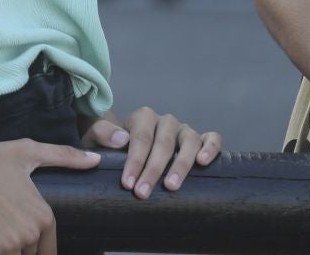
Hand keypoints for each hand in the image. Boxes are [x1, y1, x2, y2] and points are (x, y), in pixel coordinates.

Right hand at [0, 134, 100, 254]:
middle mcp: (32, 233)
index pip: (47, 251)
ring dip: (4, 253)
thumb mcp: (27, 151)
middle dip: (17, 251)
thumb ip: (64, 156)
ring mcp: (10, 243)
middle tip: (0, 231)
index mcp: (45, 216)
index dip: (32, 249)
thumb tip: (95, 159)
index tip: (15, 239)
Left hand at [83, 108, 221, 198]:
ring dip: (181, 165)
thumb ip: (102, 133)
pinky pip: (213, 138)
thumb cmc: (112, 147)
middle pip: (163, 144)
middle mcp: (165, 121)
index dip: (134, 161)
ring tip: (171, 186)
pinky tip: (204, 163)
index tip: (128, 183)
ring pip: (189, 142)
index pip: (140, 138)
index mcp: (142, 117)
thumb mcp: (96, 138)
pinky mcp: (202, 139)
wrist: (127, 150)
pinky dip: (211, 148)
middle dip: (152, 170)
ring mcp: (185, 130)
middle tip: (143, 192)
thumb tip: (121, 139)